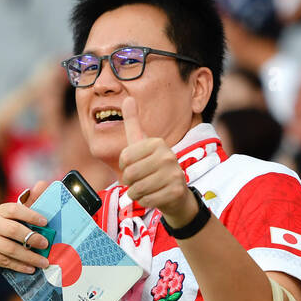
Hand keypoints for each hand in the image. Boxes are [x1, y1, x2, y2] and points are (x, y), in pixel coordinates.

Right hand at [0, 181, 50, 279]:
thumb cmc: (1, 234)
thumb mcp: (11, 219)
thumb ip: (28, 205)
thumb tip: (43, 183)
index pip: (14, 209)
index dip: (30, 214)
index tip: (45, 222)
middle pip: (13, 230)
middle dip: (32, 238)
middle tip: (46, 245)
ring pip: (11, 249)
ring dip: (30, 257)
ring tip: (44, 262)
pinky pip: (5, 261)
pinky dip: (20, 266)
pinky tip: (31, 268)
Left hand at [119, 97, 196, 228]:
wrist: (175, 193)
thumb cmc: (153, 167)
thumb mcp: (142, 144)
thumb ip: (133, 123)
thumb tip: (128, 98)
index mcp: (157, 143)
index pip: (124, 157)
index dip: (124, 167)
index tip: (134, 166)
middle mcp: (167, 155)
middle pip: (130, 174)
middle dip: (129, 182)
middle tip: (139, 181)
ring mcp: (174, 173)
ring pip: (137, 189)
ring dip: (136, 193)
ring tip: (146, 188)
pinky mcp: (176, 190)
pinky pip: (147, 200)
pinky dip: (146, 201)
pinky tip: (154, 196)